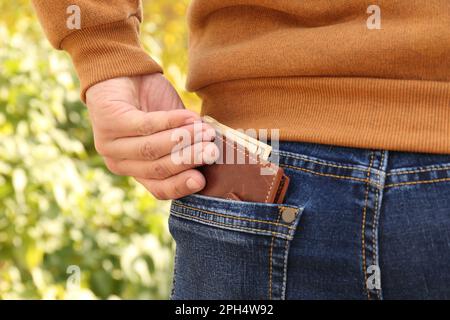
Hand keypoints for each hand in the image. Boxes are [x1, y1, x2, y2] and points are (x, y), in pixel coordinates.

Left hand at [85, 73, 217, 199]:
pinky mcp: (108, 122)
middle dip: (188, 159)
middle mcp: (120, 163)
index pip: (159, 188)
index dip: (181, 185)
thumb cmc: (152, 102)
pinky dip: (170, 121)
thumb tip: (212, 154)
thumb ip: (186, 143)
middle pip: (157, 169)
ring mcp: (110, 144)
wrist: (126, 71)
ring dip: (183, 140)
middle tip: (211, 151)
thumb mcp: (173, 128)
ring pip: (151, 149)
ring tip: (204, 132)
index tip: (202, 180)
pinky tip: (189, 116)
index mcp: (136, 171)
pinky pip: (145, 126)